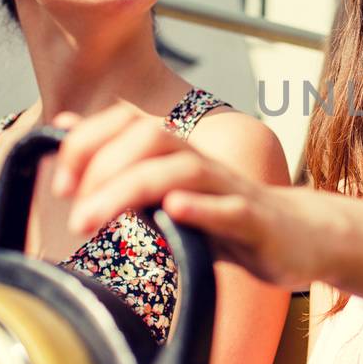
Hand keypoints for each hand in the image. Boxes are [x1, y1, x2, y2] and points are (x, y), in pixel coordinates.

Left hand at [51, 104, 323, 287]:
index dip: (88, 144)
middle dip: (101, 168)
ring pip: (181, 172)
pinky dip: (199, 207)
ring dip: (129, 190)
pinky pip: (229, 209)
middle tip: (73, 212)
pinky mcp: (256, 222)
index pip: (128, 125)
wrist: (302, 238)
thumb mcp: (173, 194)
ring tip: (93, 218)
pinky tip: (173, 210)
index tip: (61, 186)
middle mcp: (203, 164)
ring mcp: (231, 190)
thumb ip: (124, 167)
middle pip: (149, 140)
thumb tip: (67, 127)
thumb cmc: (231, 219)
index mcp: (180, 156)